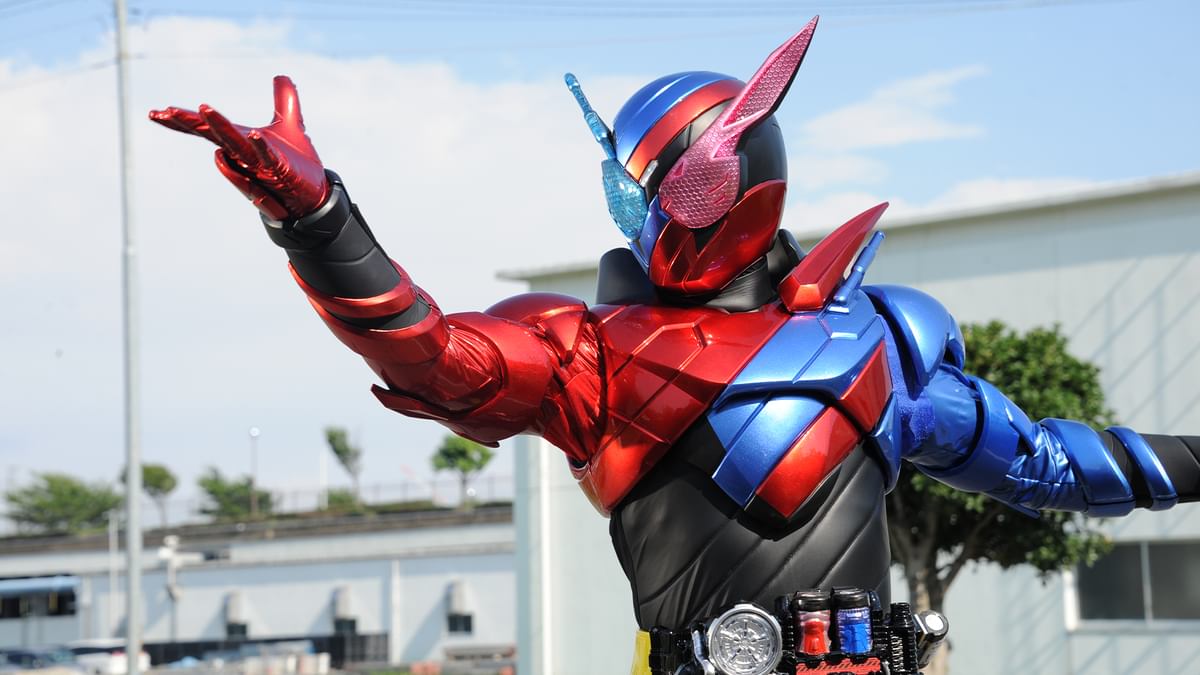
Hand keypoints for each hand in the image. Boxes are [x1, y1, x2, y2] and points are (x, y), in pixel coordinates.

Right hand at [149, 76, 328, 220]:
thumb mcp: (291, 125)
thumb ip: (284, 101)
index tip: (157, 112)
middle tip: (166, 111)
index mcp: (242, 142)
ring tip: (202, 108)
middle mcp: (244, 154)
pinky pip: (267, 158)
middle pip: (213, 135)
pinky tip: (253, 133)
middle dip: (190, 123)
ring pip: (234, 145)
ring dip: (219, 128)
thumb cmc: (295, 165)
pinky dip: (259, 146)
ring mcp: (260, 164)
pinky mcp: (280, 171)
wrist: (313, 197)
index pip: (207, 130)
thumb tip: (281, 76)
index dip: (184, 121)